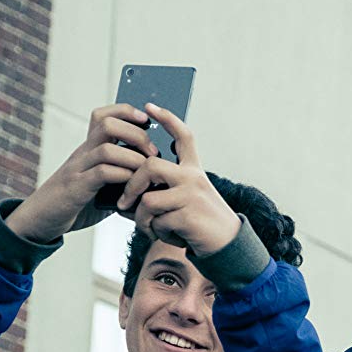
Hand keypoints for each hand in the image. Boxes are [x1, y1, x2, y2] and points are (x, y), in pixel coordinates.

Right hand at [6, 104, 155, 242]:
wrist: (39, 220)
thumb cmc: (75, 204)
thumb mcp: (100, 185)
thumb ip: (120, 177)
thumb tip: (151, 175)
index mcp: (88, 149)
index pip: (103, 116)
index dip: (126, 112)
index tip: (146, 121)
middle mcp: (82, 154)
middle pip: (107, 124)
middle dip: (136, 133)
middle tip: (152, 152)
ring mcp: (78, 170)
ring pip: (106, 149)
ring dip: (133, 158)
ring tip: (146, 170)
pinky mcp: (76, 189)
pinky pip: (101, 174)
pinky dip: (122, 177)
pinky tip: (131, 186)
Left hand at [118, 104, 240, 257]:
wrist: (228, 245)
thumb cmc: (201, 222)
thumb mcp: (188, 199)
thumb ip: (167, 189)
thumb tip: (132, 192)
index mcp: (194, 170)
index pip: (183, 136)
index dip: (167, 119)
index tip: (150, 107)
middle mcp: (193, 178)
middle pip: (150, 167)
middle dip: (131, 185)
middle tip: (124, 202)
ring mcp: (192, 196)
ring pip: (148, 200)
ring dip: (142, 220)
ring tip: (150, 228)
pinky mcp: (189, 216)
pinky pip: (157, 222)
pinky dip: (157, 233)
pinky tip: (169, 236)